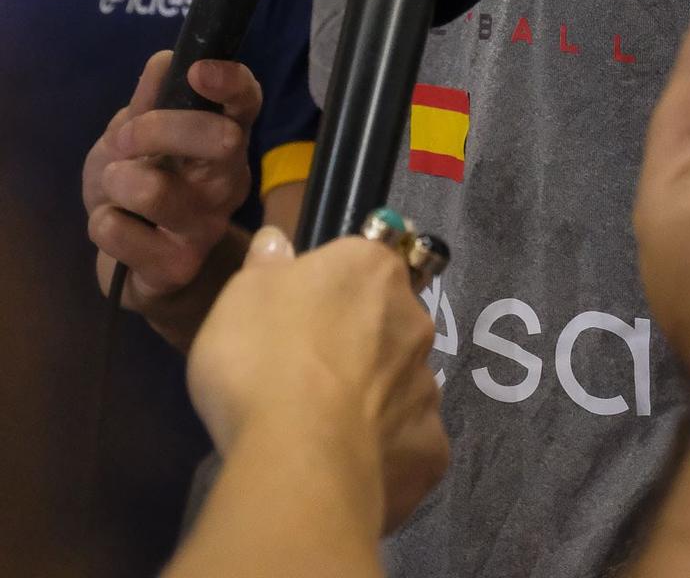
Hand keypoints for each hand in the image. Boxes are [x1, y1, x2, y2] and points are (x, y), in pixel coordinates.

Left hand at [83, 50, 258, 310]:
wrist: (134, 265)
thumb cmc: (140, 184)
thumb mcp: (134, 136)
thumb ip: (148, 100)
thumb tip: (165, 59)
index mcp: (226, 138)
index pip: (248, 102)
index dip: (231, 81)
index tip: (198, 70)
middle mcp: (229, 180)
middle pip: (218, 139)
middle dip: (156, 128)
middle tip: (124, 139)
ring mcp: (208, 226)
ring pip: (155, 189)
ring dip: (116, 179)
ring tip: (114, 188)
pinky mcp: (178, 266)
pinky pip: (118, 232)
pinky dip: (101, 222)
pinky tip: (116, 228)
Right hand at [187, 229, 449, 535]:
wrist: (297, 458)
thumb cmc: (264, 360)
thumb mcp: (241, 297)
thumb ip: (266, 266)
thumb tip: (278, 242)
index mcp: (373, 270)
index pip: (359, 265)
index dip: (328, 292)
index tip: (299, 319)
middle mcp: (413, 320)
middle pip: (386, 324)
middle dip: (357, 345)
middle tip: (305, 377)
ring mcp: (427, 388)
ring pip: (399, 385)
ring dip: (372, 399)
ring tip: (322, 431)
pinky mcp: (429, 450)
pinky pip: (409, 444)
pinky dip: (385, 454)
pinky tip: (348, 466)